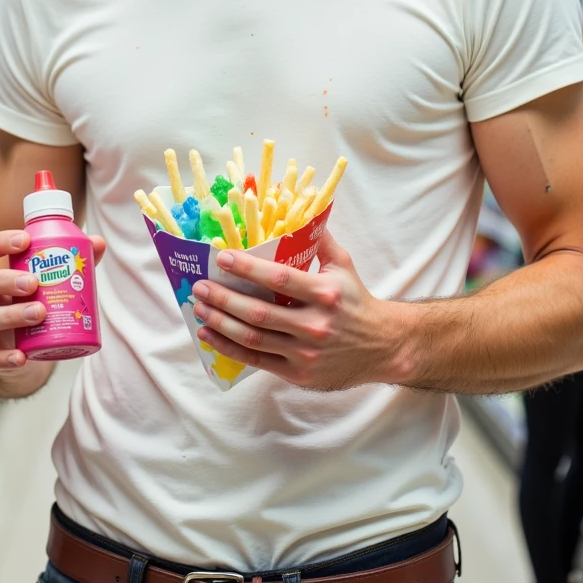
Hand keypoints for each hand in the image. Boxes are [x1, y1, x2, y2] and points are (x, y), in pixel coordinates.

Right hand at [0, 229, 105, 389]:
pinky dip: (4, 358)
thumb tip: (99, 242)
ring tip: (40, 312)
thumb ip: (68, 261)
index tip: (25, 240)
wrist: (18, 341)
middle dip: (4, 280)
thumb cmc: (29, 298)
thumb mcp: (42, 279)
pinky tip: (21, 357)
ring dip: (11, 315)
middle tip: (34, 282)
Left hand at [191, 230, 396, 389]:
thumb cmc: (356, 302)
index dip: (247, 268)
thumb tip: (297, 208)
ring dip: (220, 323)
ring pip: (253, 338)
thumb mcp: (343, 265)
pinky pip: (256, 360)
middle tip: (199, 286)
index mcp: (324, 293)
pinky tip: (210, 334)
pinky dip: (229, 348)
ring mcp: (305, 352)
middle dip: (223, 298)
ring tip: (199, 308)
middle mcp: (315, 324)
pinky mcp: (298, 373)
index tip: (221, 257)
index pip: (279, 278)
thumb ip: (319, 239)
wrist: (383, 347)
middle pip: (259, 312)